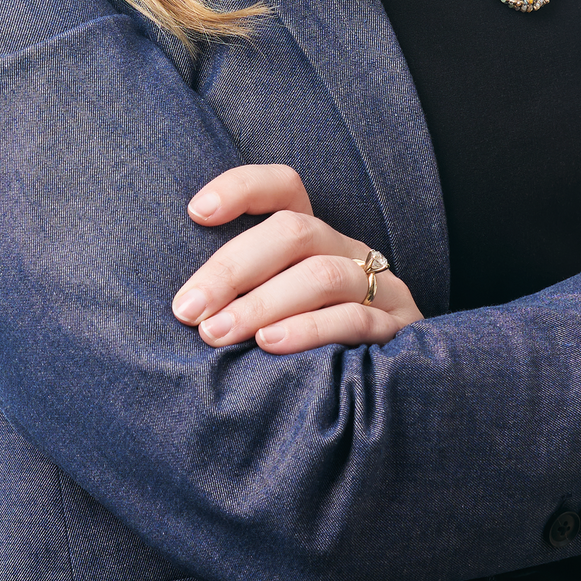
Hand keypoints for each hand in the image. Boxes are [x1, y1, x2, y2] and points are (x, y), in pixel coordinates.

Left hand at [174, 165, 423, 354]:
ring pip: (322, 274)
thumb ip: (239, 297)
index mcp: (315, 240)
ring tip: (218, 333)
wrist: (391, 392)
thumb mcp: (273, 312)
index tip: (196, 211)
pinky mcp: (397, 328)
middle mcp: (347, 252)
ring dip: (262, 303)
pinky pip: (354, 319)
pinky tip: (269, 344)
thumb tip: (183, 302)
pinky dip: (308, 330)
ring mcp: (379, 287)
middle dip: (232, 268)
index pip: (285, 188)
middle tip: (188, 309)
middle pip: (294, 231)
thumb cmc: (306, 351)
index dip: (242, 188)